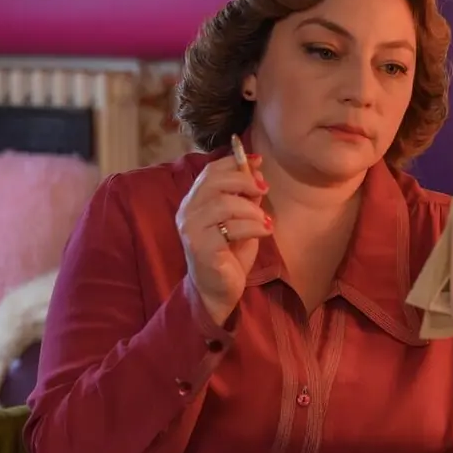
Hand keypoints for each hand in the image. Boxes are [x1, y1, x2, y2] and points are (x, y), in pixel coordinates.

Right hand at [175, 154, 270, 324]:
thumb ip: (245, 196)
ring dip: (252, 210)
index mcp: (194, 201)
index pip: (210, 171)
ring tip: (265, 221)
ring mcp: (191, 230)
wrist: (218, 290)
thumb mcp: (241, 219)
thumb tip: (257, 169)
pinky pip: (231, 228)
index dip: (235, 162)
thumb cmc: (229, 254)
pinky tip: (265, 232)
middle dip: (244, 181)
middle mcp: (187, 212)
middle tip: (263, 190)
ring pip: (223, 204)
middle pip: (214, 182)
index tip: (259, 162)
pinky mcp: (202, 248)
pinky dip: (254, 227)